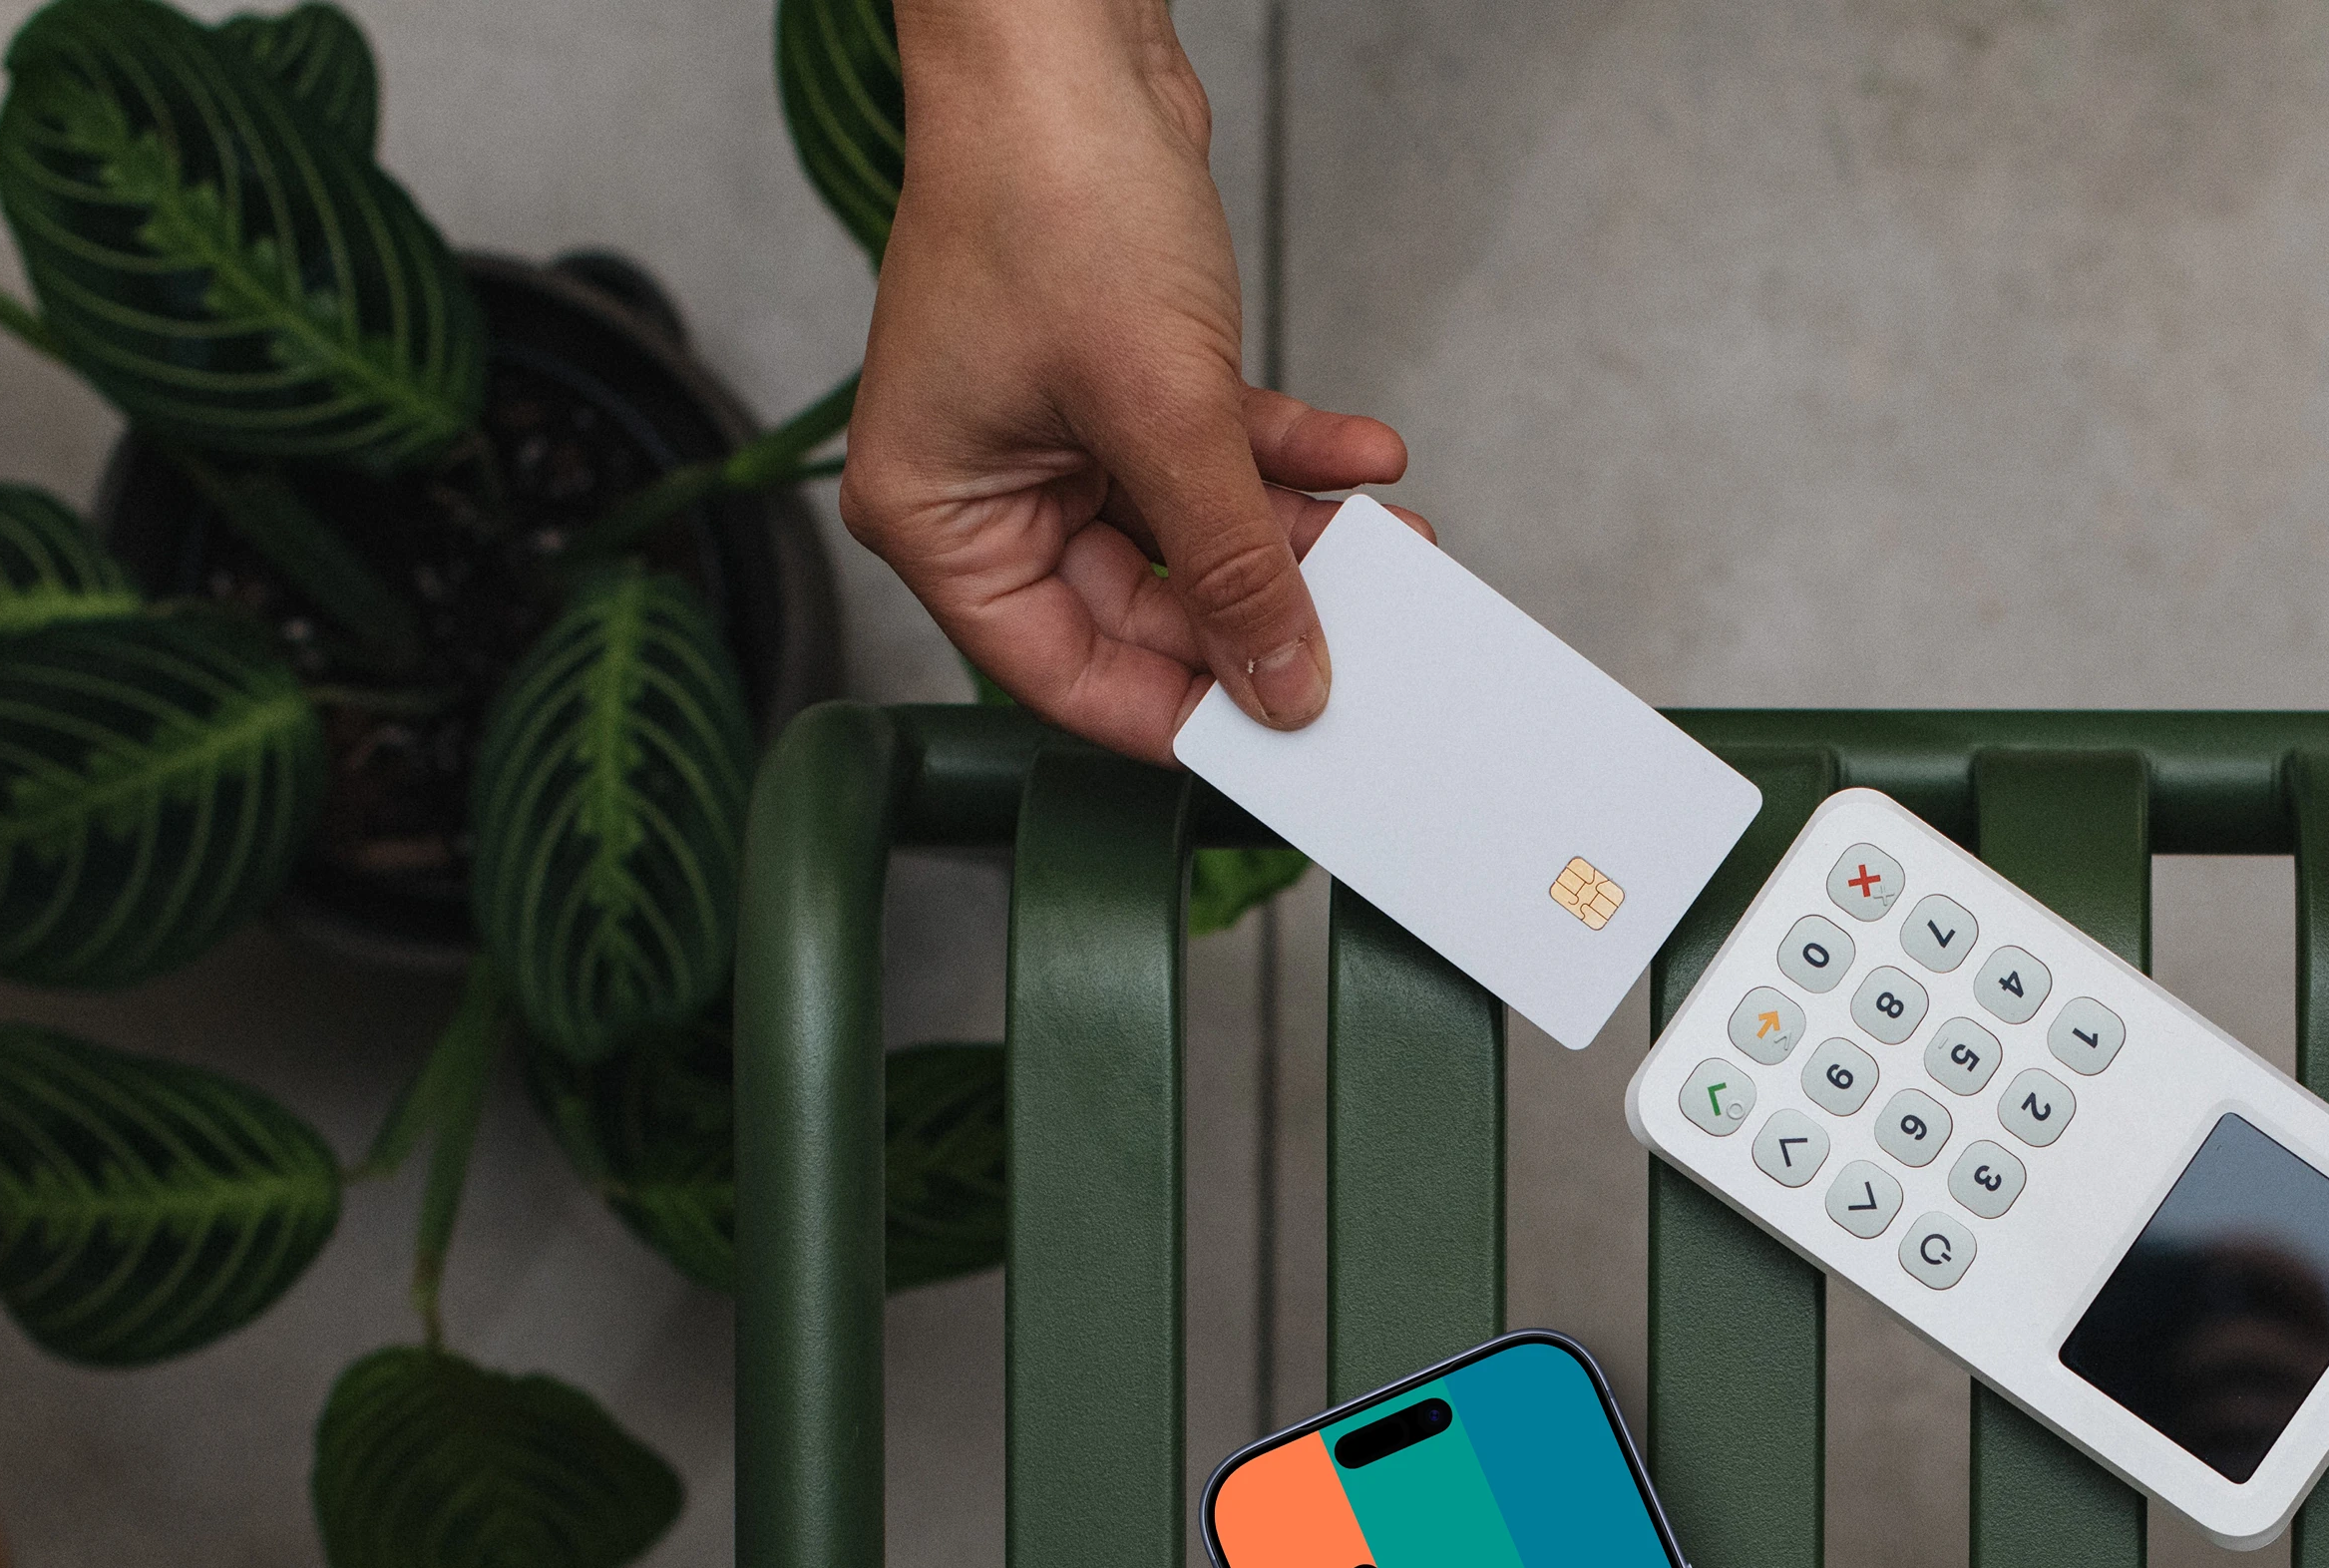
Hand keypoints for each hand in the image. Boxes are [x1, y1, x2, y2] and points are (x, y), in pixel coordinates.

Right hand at [842, 3, 1405, 759]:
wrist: (1063, 44)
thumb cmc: (1047, 187)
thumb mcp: (1163, 411)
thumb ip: (1233, 562)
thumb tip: (1282, 680)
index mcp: (936, 516)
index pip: (1061, 672)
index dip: (1177, 711)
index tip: (1276, 736)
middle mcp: (984, 485)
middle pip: (1139, 609)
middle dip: (1261, 612)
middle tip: (1362, 641)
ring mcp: (1052, 434)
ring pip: (1191, 534)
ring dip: (1296, 537)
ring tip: (1391, 546)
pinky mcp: (1115, 382)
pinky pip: (1212, 458)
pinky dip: (1288, 459)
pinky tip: (1364, 459)